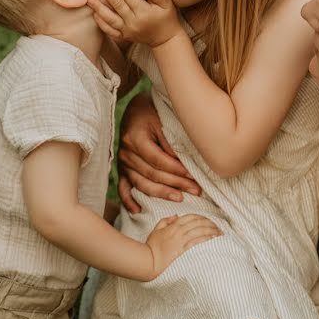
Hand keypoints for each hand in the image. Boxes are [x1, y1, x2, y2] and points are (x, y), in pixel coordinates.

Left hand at [88, 0, 182, 46]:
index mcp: (145, 12)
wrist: (166, 39)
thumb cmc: (167, 17)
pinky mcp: (124, 37)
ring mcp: (128, 31)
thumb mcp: (167, 2)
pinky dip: (101, 23)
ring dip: (98, 7)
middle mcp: (134, 22)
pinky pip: (110, 31)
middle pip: (117, 4)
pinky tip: (94, 14)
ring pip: (110, 18)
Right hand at [118, 92, 201, 212]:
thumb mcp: (163, 119)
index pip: (159, 160)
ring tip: (180, 199)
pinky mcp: (122, 169)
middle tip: (196, 190)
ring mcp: (122, 162)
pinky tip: (138, 211)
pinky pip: (123, 188)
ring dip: (162, 193)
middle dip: (176, 183)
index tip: (194, 176)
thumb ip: (170, 141)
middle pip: (152, 174)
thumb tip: (184, 165)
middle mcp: (126, 152)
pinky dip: (129, 201)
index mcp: (135, 138)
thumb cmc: (154, 110)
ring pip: (141, 183)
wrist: (137, 107)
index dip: (177, 170)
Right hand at [144, 214, 221, 279]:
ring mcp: (181, 240)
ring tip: (220, 232)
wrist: (148, 260)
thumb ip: (166, 221)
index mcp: (173, 225)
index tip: (209, 221)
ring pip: (200, 230)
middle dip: (210, 223)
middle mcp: (178, 230)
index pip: (191, 217)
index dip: (201, 217)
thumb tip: (176, 215)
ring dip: (212, 230)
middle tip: (218, 227)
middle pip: (198, 223)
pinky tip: (214, 239)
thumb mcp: (156, 229)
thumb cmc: (151, 246)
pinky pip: (197, 241)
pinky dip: (207, 238)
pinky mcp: (182, 249)